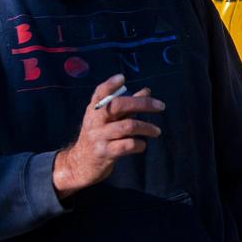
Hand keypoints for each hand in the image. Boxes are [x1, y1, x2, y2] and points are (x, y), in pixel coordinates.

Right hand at [53, 74, 164, 198]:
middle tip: (161, 106)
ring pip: (127, 126)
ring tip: (157, 131)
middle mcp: (95, 121)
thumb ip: (127, 105)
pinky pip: (127, 145)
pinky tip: (142, 145)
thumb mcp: (109, 119)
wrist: (80, 164)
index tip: (122, 77)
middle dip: (143, 103)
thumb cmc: (100, 136)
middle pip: (118, 106)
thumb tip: (147, 91)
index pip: (99, 93)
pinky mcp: (105, 153)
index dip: (110, 85)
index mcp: (95, 109)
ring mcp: (99, 137)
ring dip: (147, 127)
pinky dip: (139, 144)